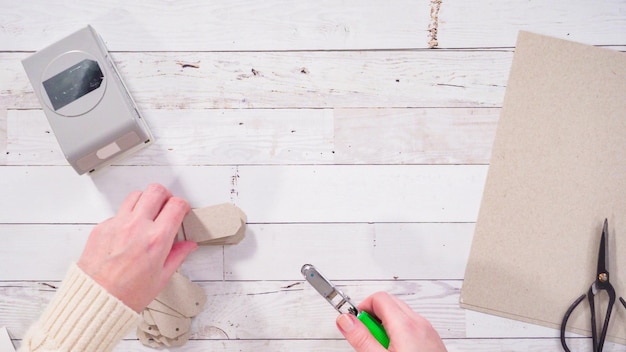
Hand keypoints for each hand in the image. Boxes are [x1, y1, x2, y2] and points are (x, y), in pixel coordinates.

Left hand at [77, 184, 197, 311]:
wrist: (95, 300)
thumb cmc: (126, 294)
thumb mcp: (161, 278)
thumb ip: (178, 256)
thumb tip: (187, 246)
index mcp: (156, 239)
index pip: (176, 205)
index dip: (182, 205)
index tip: (182, 211)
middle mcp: (137, 227)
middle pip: (156, 191)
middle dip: (165, 196)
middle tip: (166, 206)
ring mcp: (117, 224)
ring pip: (136, 195)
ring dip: (145, 201)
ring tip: (147, 214)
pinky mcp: (102, 227)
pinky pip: (118, 212)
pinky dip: (127, 216)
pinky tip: (129, 230)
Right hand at [336, 292, 446, 351]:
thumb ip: (361, 338)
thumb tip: (345, 321)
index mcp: (406, 325)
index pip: (378, 298)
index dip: (362, 308)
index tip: (355, 324)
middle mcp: (420, 324)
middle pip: (389, 303)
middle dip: (373, 316)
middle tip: (366, 338)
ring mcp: (428, 331)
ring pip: (400, 314)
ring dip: (386, 325)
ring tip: (381, 349)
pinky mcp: (432, 340)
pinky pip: (411, 326)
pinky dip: (399, 333)